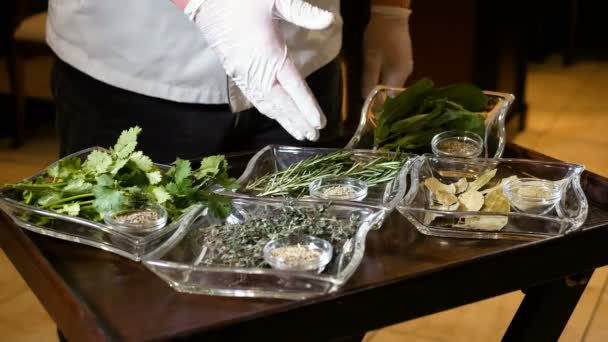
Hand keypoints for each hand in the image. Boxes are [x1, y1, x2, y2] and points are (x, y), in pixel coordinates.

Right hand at [185, 0, 333, 140]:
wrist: (203, 0)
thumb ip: (302, 12)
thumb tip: (329, 21)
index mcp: (270, 54)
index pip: (294, 87)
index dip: (307, 107)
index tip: (319, 124)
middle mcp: (256, 69)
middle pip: (281, 103)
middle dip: (297, 121)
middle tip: (313, 137)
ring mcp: (243, 73)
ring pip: (266, 103)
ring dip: (283, 119)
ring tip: (298, 132)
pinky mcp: (234, 71)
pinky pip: (253, 96)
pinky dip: (267, 109)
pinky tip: (275, 115)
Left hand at [362, 6, 412, 96]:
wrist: (391, 16)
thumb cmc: (380, 37)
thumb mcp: (370, 59)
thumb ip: (369, 79)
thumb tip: (366, 98)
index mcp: (398, 75)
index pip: (389, 98)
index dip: (379, 105)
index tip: (369, 111)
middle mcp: (405, 74)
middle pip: (393, 93)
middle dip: (381, 99)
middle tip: (368, 103)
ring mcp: (406, 67)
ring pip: (394, 85)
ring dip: (383, 90)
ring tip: (371, 94)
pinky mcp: (404, 61)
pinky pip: (395, 77)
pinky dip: (387, 81)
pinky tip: (378, 80)